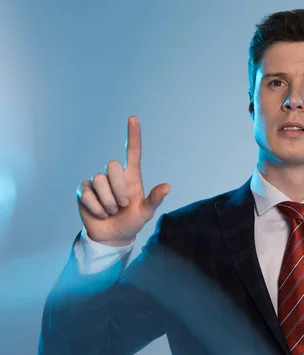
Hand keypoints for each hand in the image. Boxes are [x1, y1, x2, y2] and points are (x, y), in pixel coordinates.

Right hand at [76, 116, 169, 245]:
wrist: (112, 236)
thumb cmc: (132, 221)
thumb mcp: (145, 213)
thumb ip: (154, 199)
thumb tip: (167, 187)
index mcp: (131, 176)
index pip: (132, 151)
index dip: (133, 135)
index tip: (133, 118)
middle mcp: (114, 176)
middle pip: (112, 165)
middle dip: (118, 188)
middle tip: (122, 205)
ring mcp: (98, 182)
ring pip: (100, 180)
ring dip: (108, 201)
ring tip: (112, 210)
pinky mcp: (84, 190)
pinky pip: (88, 194)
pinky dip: (96, 207)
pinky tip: (100, 213)